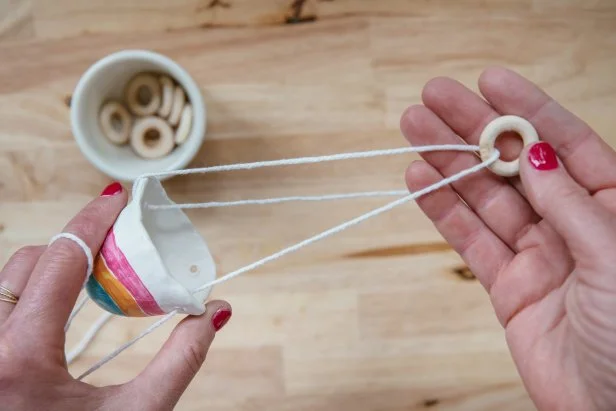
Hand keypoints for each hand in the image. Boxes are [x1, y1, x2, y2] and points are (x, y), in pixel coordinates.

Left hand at [0, 183, 231, 410]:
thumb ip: (182, 361)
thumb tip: (217, 314)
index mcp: (20, 358)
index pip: (62, 260)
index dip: (94, 221)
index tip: (118, 198)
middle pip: (29, 262)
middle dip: (75, 243)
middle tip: (120, 244)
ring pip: (9, 284)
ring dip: (54, 267)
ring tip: (98, 275)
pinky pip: (3, 307)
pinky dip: (36, 293)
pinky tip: (68, 307)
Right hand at [402, 67, 615, 410]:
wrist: (610, 410)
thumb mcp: (613, 255)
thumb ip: (569, 204)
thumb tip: (532, 155)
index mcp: (613, 207)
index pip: (565, 144)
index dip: (526, 110)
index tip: (488, 81)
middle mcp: (572, 224)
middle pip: (513, 165)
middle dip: (472, 130)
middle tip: (431, 99)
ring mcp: (537, 255)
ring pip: (485, 199)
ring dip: (448, 165)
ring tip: (413, 132)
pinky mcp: (507, 287)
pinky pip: (470, 241)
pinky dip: (444, 212)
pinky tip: (420, 182)